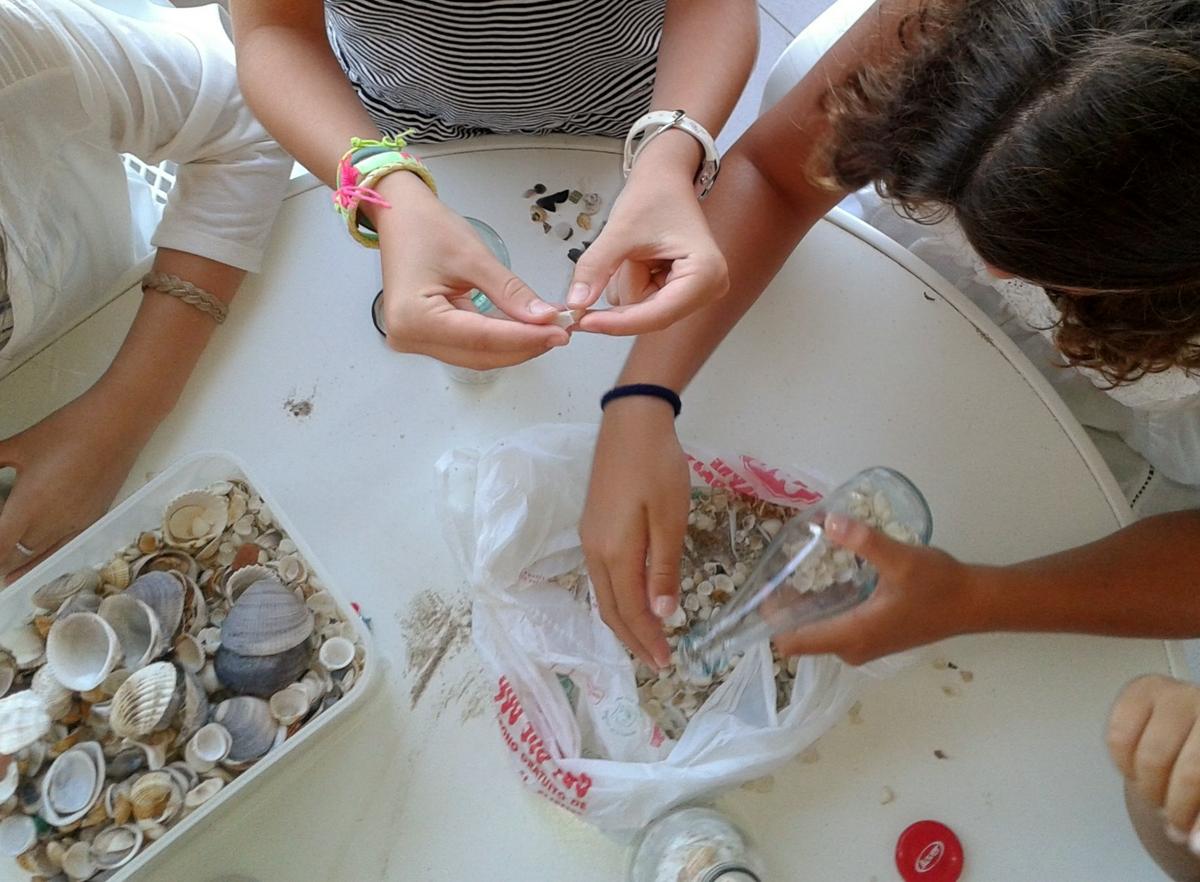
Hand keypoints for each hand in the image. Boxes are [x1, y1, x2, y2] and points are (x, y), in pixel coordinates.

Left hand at [0, 392, 146, 578]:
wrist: (116, 425)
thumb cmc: (70, 430)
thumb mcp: (19, 446)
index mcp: (30, 504)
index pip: (0, 545)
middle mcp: (53, 520)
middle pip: (17, 556)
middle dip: (2, 559)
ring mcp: (76, 522)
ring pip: (42, 556)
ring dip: (23, 564)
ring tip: (8, 573)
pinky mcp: (92, 518)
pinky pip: (65, 547)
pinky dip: (48, 555)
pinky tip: (40, 556)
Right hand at [371, 173, 569, 368]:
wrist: (400, 217)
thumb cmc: (426, 228)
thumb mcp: (474, 257)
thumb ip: (510, 292)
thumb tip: (545, 318)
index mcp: (414, 318)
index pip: (483, 339)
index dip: (526, 338)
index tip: (560, 332)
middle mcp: (410, 337)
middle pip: (481, 355)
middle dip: (525, 345)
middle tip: (561, 331)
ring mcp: (416, 341)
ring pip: (478, 356)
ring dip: (515, 346)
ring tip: (548, 329)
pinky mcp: (426, 337)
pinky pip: (470, 346)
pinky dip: (500, 339)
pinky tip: (525, 329)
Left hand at [569, 135, 728, 335]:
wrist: (664, 179)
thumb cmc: (654, 195)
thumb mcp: (620, 230)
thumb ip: (597, 267)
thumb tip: (576, 303)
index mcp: (706, 274)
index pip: (658, 315)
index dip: (619, 323)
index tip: (584, 322)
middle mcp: (708, 289)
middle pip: (649, 316)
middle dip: (624, 291)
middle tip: (611, 264)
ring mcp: (695, 293)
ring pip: (640, 311)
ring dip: (626, 281)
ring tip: (637, 249)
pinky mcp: (680, 293)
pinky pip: (640, 302)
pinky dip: (629, 281)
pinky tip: (638, 258)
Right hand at [580, 397, 690, 668]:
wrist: (631, 422)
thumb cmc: (657, 468)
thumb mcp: (669, 519)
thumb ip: (663, 569)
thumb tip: (662, 614)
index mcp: (614, 553)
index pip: (629, 610)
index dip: (647, 639)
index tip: (666, 663)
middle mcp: (595, 551)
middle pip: (610, 609)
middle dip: (633, 639)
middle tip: (657, 661)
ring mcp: (590, 538)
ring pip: (604, 594)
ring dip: (624, 621)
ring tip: (647, 639)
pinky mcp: (593, 527)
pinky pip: (603, 576)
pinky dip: (619, 598)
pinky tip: (636, 600)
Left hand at [774, 514, 975, 664]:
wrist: (975, 603)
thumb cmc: (939, 585)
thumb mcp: (900, 558)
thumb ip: (863, 541)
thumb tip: (828, 521)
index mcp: (852, 635)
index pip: (792, 642)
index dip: (771, 619)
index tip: (764, 587)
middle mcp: (852, 648)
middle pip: (800, 636)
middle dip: (786, 607)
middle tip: (781, 567)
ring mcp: (864, 645)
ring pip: (818, 631)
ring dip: (805, 605)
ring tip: (798, 568)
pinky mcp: (874, 637)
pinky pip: (835, 626)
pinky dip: (825, 606)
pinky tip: (828, 576)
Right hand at [1108, 674, 1199, 853]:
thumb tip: (1194, 843)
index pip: (1198, 774)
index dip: (1194, 814)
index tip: (1190, 840)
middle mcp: (1199, 701)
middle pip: (1172, 766)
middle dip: (1170, 805)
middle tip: (1174, 822)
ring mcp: (1170, 692)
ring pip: (1143, 754)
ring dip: (1147, 788)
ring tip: (1160, 795)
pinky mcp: (1139, 690)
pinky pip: (1117, 737)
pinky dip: (1124, 765)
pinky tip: (1141, 770)